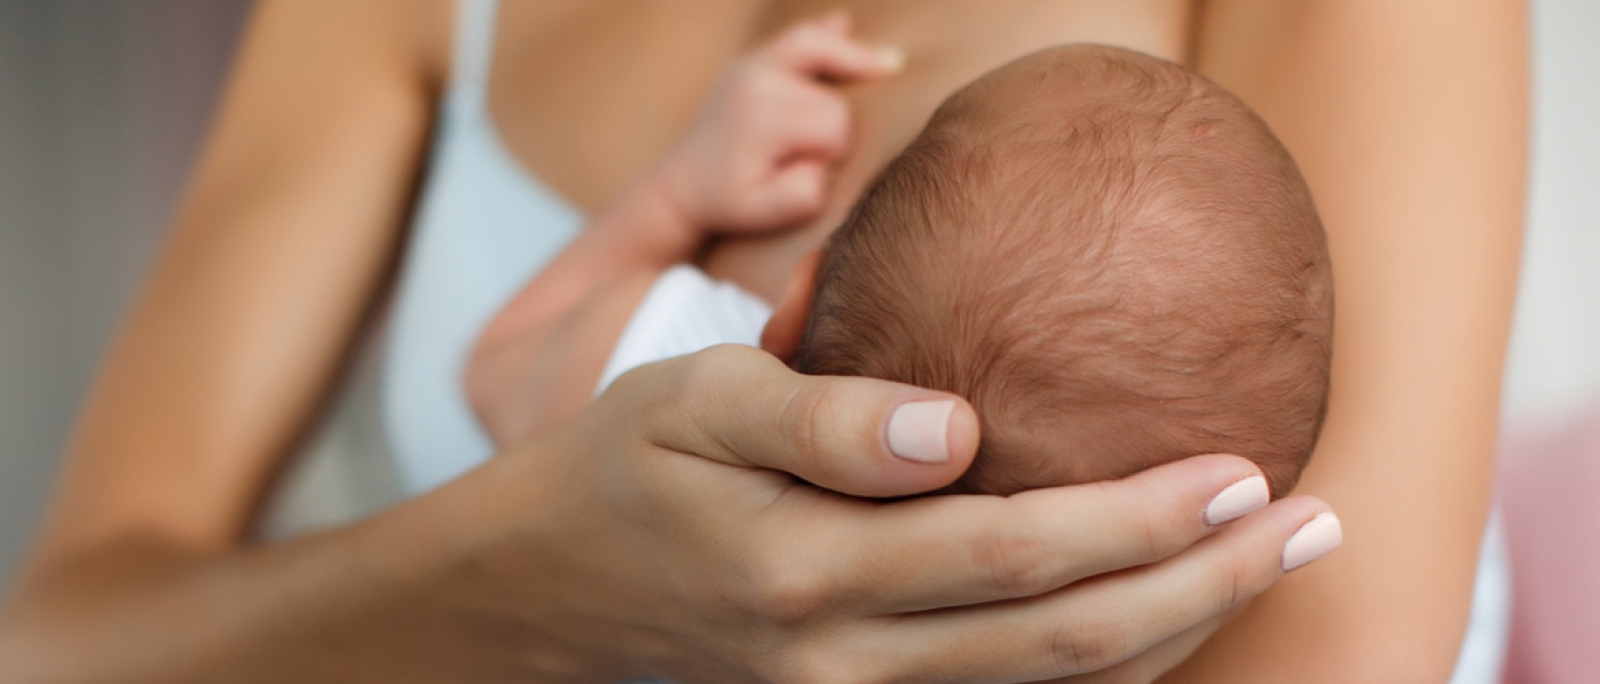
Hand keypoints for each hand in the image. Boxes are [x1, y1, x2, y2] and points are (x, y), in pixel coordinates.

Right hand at [458, 345, 1340, 681]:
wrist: (549, 592)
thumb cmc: (627, 469)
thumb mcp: (692, 399)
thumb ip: (821, 416)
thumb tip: (955, 427)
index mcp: (809, 567)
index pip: (1011, 553)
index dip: (1137, 522)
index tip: (1243, 472)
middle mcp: (844, 659)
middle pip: (1060, 645)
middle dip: (1199, 588)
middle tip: (1312, 523)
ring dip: (1172, 636)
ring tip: (1265, 569)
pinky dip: (1099, 676)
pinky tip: (1163, 626)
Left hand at [652, 12, 901, 234]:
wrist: (682, 187)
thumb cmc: (730, 203)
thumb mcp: (766, 214)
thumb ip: (804, 194)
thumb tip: (823, 157)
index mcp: (762, 117)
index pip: (836, 125)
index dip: (834, 152)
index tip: (809, 171)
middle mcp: (756, 79)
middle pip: (835, 94)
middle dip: (834, 125)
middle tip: (802, 155)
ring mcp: (750, 65)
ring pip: (823, 52)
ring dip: (848, 66)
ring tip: (890, 64)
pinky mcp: (750, 62)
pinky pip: (795, 37)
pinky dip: (824, 33)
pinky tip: (845, 23)